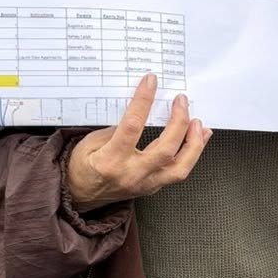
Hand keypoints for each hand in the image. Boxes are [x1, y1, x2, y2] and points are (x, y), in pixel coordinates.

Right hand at [65, 75, 211, 208]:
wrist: (80, 196)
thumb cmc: (82, 167)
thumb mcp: (90, 142)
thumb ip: (115, 129)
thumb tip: (139, 112)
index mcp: (111, 161)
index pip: (132, 127)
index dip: (143, 102)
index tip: (150, 82)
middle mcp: (132, 175)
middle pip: (166, 150)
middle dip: (178, 122)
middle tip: (181, 102)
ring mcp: (145, 184)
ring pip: (180, 168)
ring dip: (194, 144)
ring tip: (198, 123)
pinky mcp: (153, 188)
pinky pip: (178, 172)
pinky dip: (191, 155)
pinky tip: (197, 139)